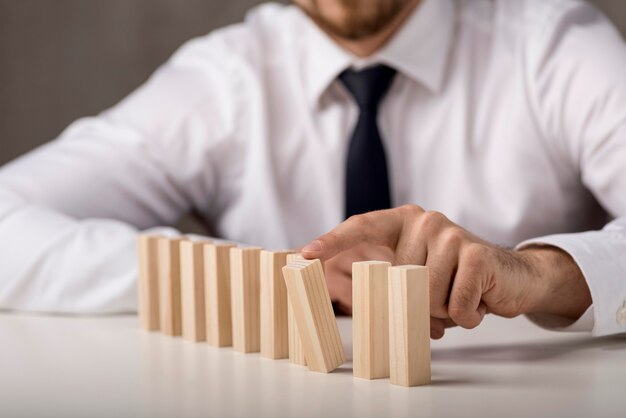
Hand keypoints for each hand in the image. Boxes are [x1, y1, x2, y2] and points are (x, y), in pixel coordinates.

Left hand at [302, 205, 591, 337]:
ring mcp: (450, 233)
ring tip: (460, 296)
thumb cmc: (455, 279)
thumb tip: (347, 293)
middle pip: (395, 280)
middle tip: (439, 301)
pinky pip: (455, 305)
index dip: (331, 241)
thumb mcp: (418, 278)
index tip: (303, 254)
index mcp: (404, 223)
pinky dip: (467, 315)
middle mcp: (425, 221)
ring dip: (444, 310)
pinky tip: (479, 300)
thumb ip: (389, 280)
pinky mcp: (475, 253)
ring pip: (425, 296)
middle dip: (416, 304)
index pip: (361, 226)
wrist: (512, 276)